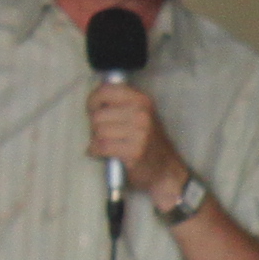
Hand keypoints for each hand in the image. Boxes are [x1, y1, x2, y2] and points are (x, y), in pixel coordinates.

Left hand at [87, 83, 187, 202]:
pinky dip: (95, 151)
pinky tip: (99, 152)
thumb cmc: (147, 142)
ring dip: (95, 140)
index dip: (93, 100)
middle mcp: (142, 114)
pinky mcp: (134, 151)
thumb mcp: (140, 115)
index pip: (106, 91)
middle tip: (102, 133)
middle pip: (98, 115)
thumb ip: (120, 104)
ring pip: (99, 131)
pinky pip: (102, 147)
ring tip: (104, 144)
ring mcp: (139, 133)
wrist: (165, 169)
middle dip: (94, 126)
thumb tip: (93, 99)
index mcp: (142, 101)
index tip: (93, 110)